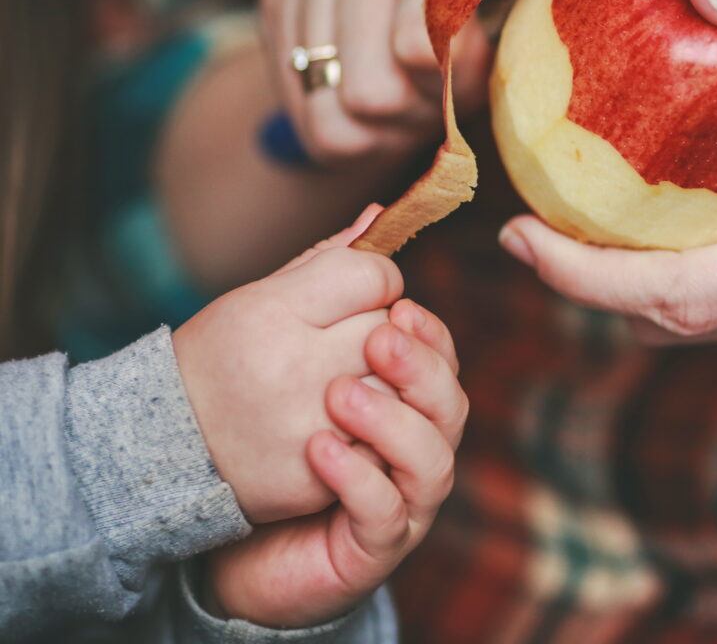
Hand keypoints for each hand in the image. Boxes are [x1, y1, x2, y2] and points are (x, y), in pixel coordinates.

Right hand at [174, 204, 406, 521]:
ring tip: (348, 385)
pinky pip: (385, 444)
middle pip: (389, 332)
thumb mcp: (257, 298)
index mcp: (271, 313)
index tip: (359, 296)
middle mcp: (290, 369)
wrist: (162, 453)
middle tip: (347, 344)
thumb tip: (380, 215)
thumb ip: (326, 259)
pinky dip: (375, 433)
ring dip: (385, 385)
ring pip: (398, 389)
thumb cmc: (220, 361)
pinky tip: (345, 427)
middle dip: (381, 333)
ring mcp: (305, 427)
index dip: (377, 282)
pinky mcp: (317, 477)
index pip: (374, 277)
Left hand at [203, 302, 465, 628]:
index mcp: (405, 401)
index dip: (429, 335)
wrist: (221, 514)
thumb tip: (372, 217)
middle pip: (452, 406)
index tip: (396, 305)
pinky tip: (318, 448)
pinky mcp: (372, 543)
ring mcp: (402, 499)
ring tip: (340, 396)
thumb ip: (332, 284)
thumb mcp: (295, 343)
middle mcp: (416, 449)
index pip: (443, 360)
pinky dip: (359, 478)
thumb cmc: (265, 426)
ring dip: (394, 423)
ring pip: (433, 461)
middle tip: (377, 342)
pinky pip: (384, 511)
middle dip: (421, 371)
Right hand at [258, 0, 716, 163]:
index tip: (490, 74)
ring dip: (384, 115)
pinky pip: (297, 90)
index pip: (441, 23)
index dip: (465, 77)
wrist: (437, 21)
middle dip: (421, 104)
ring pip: (336, 85)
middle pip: (382, 66)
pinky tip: (377, 95)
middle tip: (453, 90)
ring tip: (420, 92)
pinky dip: (336, 120)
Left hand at [500, 0, 716, 340]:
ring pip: (708, 315)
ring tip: (553, 217)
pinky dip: (664, 267)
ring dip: (622, 282)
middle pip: (692, 318)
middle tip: (517, 223)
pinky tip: (622, 214)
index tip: (521, 230)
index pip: (702, 288)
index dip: (597, 276)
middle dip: (591, 285)